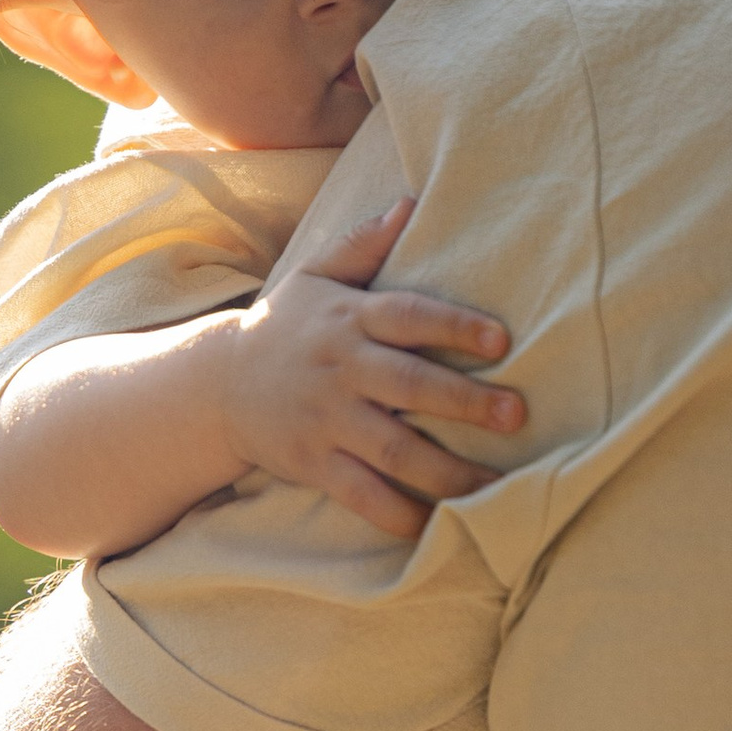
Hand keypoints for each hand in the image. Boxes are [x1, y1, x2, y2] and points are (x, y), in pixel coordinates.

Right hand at [221, 196, 522, 541]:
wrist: (215, 386)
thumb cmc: (283, 328)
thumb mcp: (314, 275)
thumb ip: (363, 244)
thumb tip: (412, 204)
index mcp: (350, 321)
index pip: (410, 318)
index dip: (456, 327)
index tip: (501, 341)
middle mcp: (342, 370)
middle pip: (410, 386)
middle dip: (465, 401)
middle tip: (516, 415)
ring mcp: (327, 420)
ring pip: (393, 449)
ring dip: (445, 470)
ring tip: (493, 484)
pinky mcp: (313, 463)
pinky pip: (359, 493)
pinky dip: (395, 513)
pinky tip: (432, 526)